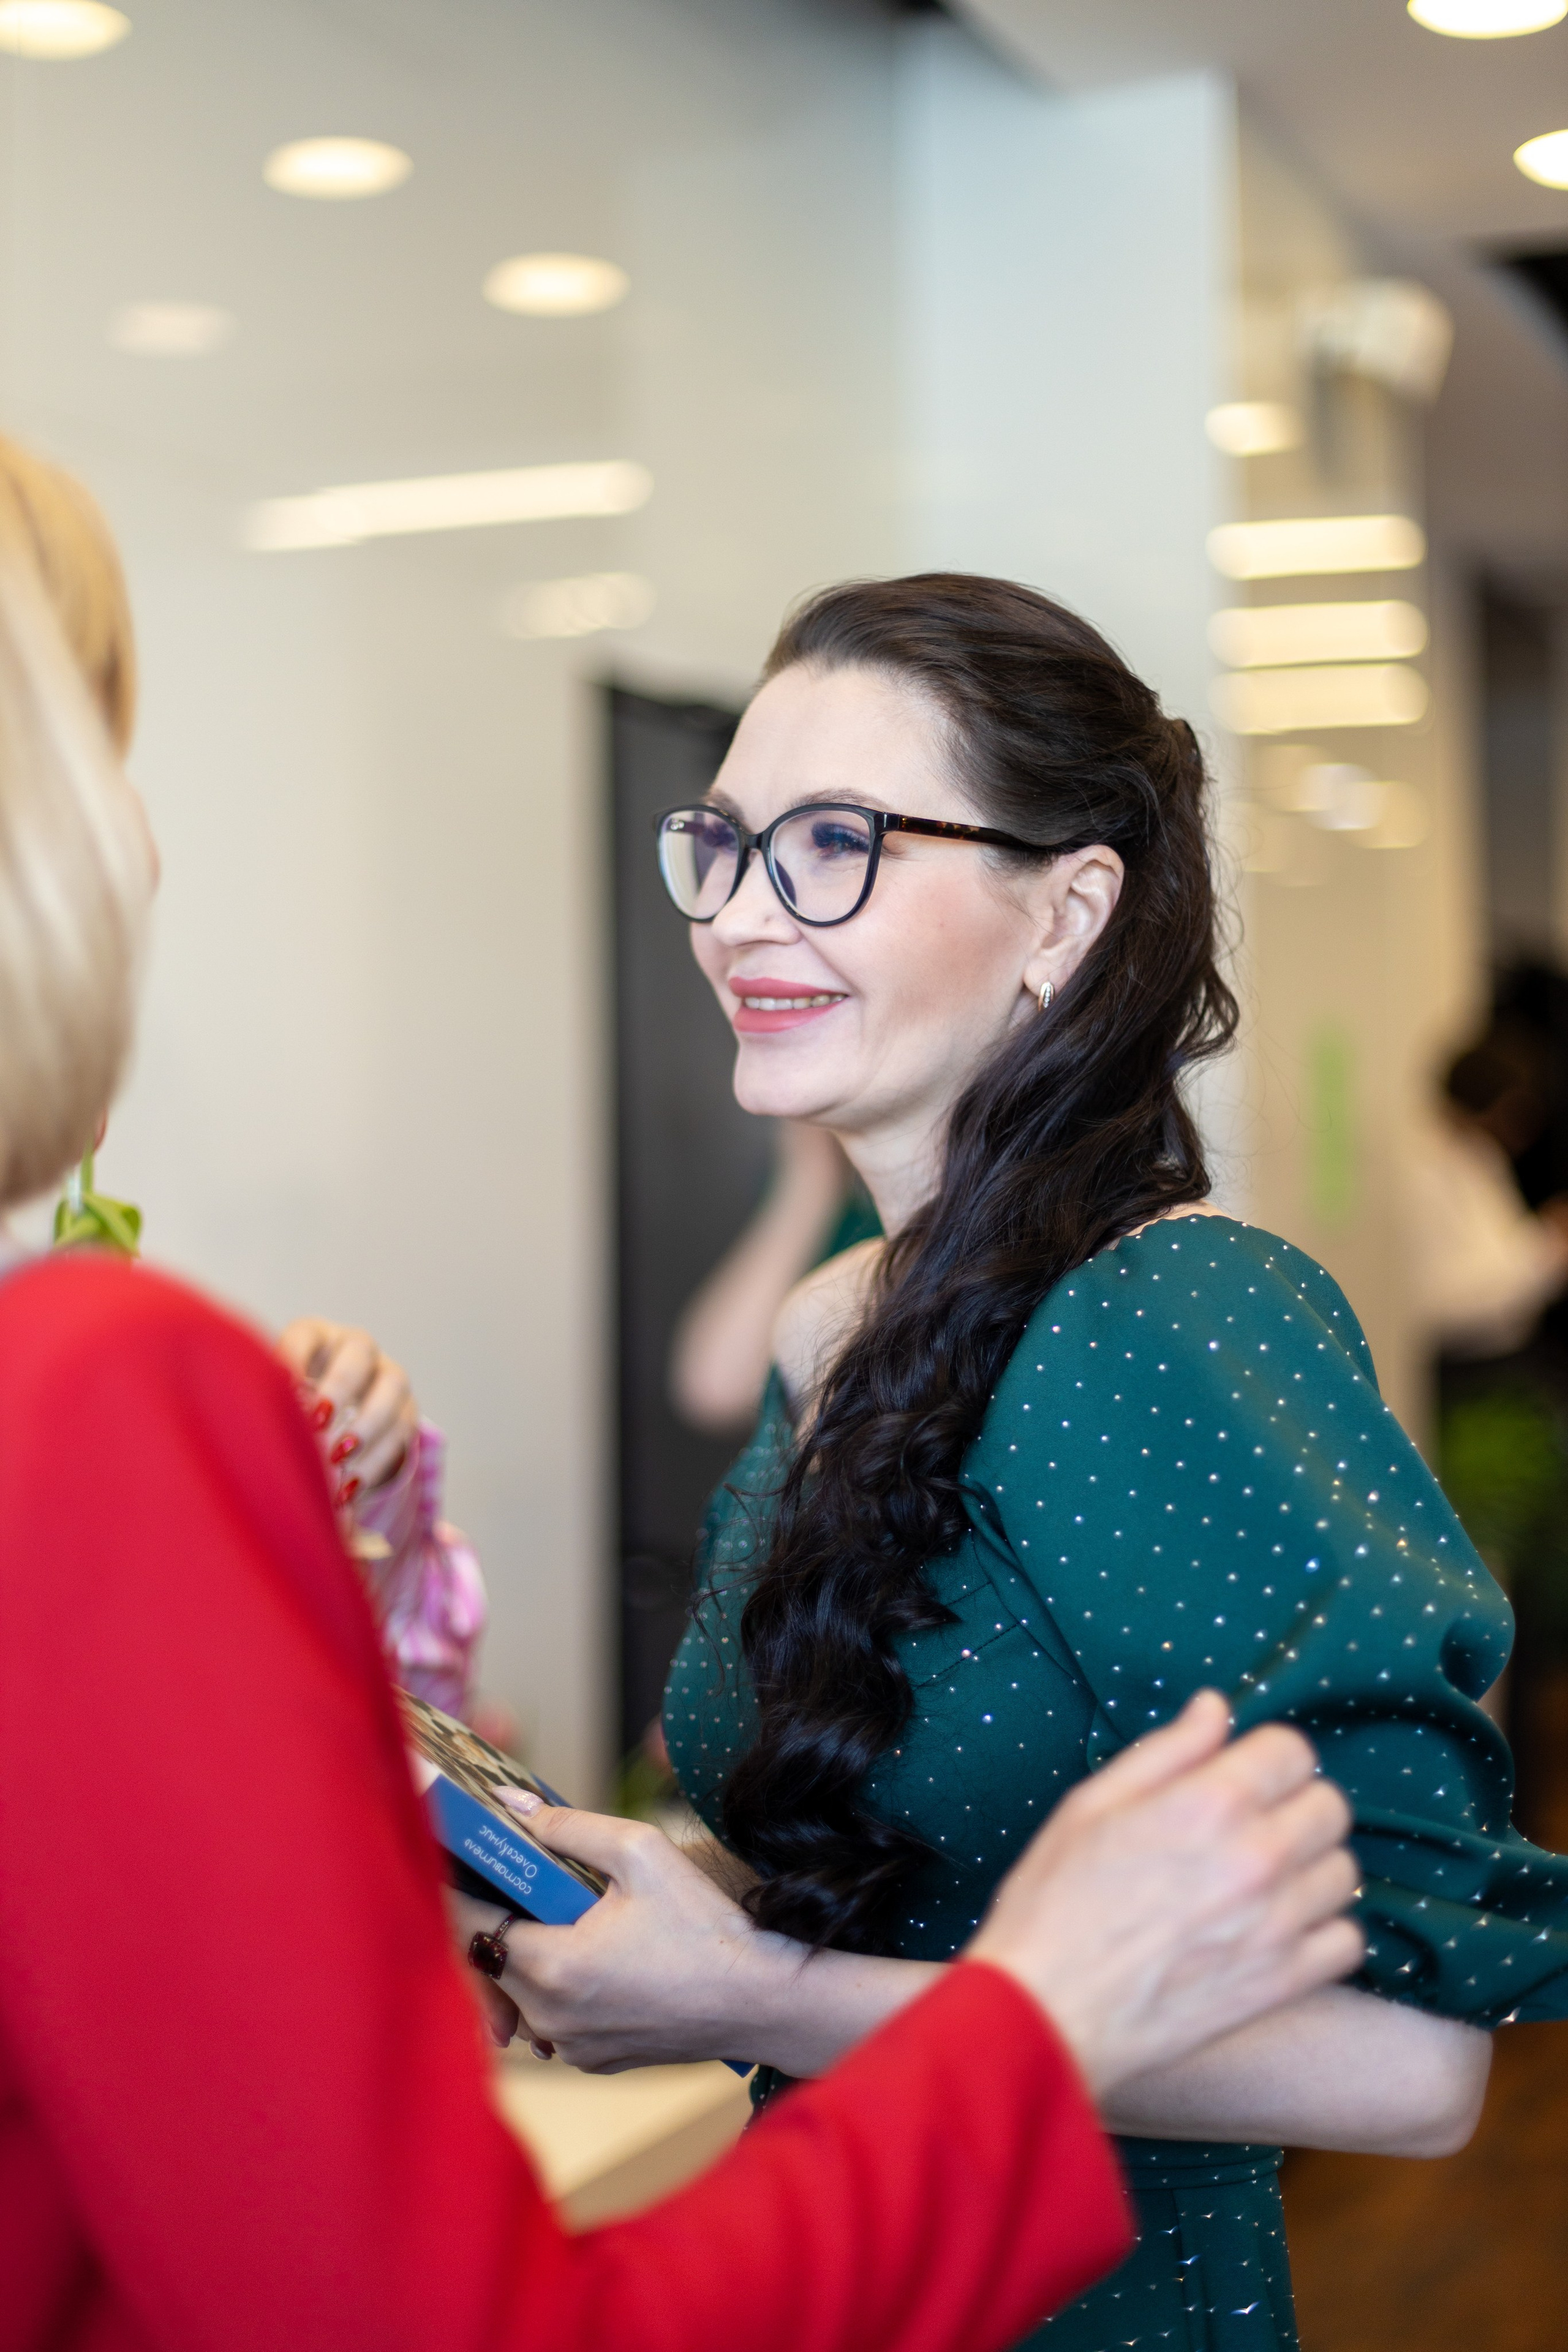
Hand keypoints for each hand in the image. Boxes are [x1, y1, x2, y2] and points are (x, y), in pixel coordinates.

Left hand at [277, 1318, 418, 1495]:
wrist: (330, 1422)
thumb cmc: (290, 1407)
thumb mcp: (274, 1398)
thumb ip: (270, 1406)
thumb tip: (259, 1433)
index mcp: (315, 1335)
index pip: (304, 1337)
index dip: (293, 1362)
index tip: (282, 1393)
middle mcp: (356, 1347)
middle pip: (359, 1353)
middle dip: (339, 1389)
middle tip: (317, 1424)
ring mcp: (387, 1375)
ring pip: (392, 1389)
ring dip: (367, 1425)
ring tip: (338, 1459)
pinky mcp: (406, 1410)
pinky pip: (402, 1431)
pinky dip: (375, 1462)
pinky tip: (349, 1487)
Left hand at [449, 1803, 767, 2072]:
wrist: (760, 2000)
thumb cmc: (705, 1927)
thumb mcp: (641, 1853)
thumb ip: (568, 1827)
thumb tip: (510, 1805)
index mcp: (554, 1967)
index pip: (470, 1925)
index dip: (456, 1888)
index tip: (451, 1862)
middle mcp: (551, 2018)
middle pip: (487, 1963)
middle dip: (487, 1919)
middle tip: (502, 1881)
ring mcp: (572, 2047)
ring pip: (514, 1996)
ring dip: (518, 1957)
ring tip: (545, 1916)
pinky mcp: (595, 2060)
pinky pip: (549, 2022)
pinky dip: (551, 1989)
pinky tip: (582, 1957)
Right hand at [967, 1690, 1362, 2097]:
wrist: (1048, 2014)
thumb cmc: (1056, 1903)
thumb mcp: (1092, 1804)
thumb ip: (1166, 1750)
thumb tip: (1216, 1708)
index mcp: (1208, 1803)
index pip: (1293, 1750)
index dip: (1266, 1755)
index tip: (1243, 1773)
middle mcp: (1256, 1857)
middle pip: (1330, 1806)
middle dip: (1295, 1803)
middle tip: (1254, 1823)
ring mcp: (1277, 1925)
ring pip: (1344, 1871)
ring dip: (1311, 1865)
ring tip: (1266, 1878)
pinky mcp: (1284, 1983)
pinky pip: (1347, 1941)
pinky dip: (1324, 1930)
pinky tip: (1282, 1928)